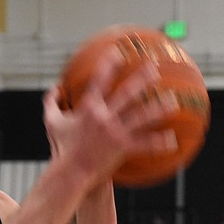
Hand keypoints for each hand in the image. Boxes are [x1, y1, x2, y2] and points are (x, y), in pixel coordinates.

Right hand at [43, 53, 178, 186]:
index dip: (108, 64)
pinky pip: (144, 143)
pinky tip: (173, 139)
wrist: (71, 172)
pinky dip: (158, 142)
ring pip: (141, 116)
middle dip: (141, 78)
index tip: (118, 51)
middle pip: (127, 93)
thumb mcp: (52, 123)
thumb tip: (53, 87)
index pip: (99, 80)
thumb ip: (51, 103)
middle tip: (154, 67)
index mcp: (89, 108)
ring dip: (158, 108)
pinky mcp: (123, 148)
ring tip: (173, 100)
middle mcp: (104, 117)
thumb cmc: (62, 148)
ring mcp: (115, 132)